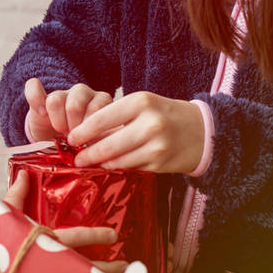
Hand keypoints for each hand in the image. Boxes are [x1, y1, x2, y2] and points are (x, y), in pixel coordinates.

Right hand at [5, 170, 125, 272]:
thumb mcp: (3, 214)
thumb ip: (18, 194)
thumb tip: (25, 174)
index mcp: (41, 241)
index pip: (75, 237)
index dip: (96, 235)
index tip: (114, 235)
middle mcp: (47, 263)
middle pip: (85, 266)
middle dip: (108, 268)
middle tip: (126, 265)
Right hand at [25, 78, 111, 140]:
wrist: (58, 143)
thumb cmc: (81, 144)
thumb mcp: (95, 144)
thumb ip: (102, 142)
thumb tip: (105, 148)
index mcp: (101, 102)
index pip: (97, 107)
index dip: (89, 128)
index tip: (86, 142)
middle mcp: (83, 93)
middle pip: (76, 102)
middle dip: (73, 125)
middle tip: (73, 139)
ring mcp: (62, 92)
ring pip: (57, 98)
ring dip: (57, 119)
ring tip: (59, 131)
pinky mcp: (40, 95)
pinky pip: (33, 87)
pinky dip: (36, 100)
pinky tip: (41, 114)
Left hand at [67, 91, 204, 173]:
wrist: (201, 131)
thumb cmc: (164, 114)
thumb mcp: (142, 105)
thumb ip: (115, 117)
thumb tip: (84, 136)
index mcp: (141, 102)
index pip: (101, 119)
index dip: (82, 132)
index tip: (70, 139)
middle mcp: (149, 124)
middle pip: (106, 145)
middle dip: (87, 155)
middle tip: (76, 160)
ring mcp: (156, 146)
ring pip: (117, 161)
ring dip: (101, 164)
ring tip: (91, 164)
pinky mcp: (159, 165)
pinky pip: (130, 169)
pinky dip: (118, 169)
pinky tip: (112, 167)